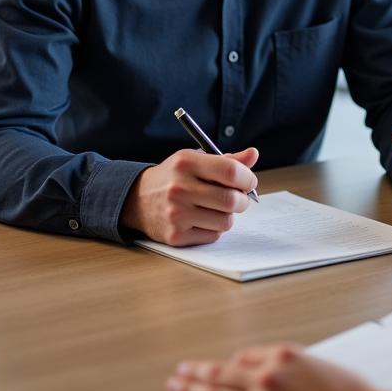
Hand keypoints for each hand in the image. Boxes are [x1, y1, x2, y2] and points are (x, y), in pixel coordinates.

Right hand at [120, 147, 258, 245]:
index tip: (249, 181)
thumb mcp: (196, 159)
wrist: (138, 199)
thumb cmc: (175, 177)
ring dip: (229, 215)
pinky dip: (215, 228)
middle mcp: (179, 188)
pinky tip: (203, 218)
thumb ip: (227, 159)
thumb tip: (254, 154)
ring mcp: (176, 214)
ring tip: (219, 208)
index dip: (247, 178)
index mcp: (187, 162)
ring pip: (225, 221)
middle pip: (230, 200)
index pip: (230, 171)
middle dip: (243, 200)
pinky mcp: (175, 235)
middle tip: (240, 198)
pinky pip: (213, 236)